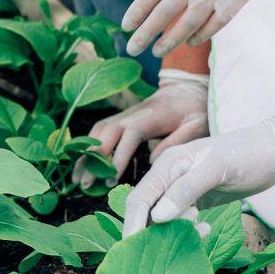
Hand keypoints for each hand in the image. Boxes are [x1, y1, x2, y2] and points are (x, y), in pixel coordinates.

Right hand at [88, 70, 208, 177]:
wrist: (187, 89)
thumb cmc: (194, 110)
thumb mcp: (197, 125)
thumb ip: (177, 141)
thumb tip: (153, 161)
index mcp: (151, 116)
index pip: (129, 135)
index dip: (118, 156)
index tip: (111, 179)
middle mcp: (133, 114)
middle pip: (106, 132)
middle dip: (93, 158)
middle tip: (85, 184)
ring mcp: (125, 115)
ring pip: (98, 131)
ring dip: (86, 153)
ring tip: (77, 178)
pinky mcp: (122, 119)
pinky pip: (100, 131)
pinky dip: (89, 146)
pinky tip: (83, 164)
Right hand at [120, 114, 274, 236]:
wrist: (274, 151)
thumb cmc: (247, 155)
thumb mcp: (216, 169)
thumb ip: (186, 190)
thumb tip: (157, 217)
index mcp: (168, 165)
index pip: (139, 199)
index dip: (133, 225)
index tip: (132, 252)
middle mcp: (170, 177)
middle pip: (147, 212)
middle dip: (154, 233)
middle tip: (170, 251)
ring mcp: (182, 189)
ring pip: (164, 219)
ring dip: (176, 232)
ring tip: (202, 229)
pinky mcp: (196, 199)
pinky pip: (181, 220)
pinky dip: (189, 230)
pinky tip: (206, 229)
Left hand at [122, 0, 274, 55]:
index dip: (138, 11)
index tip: (126, 26)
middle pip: (168, 13)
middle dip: (148, 34)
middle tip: (133, 49)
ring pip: (192, 23)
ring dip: (173, 40)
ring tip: (158, 51)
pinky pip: (218, 22)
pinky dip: (203, 34)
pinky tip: (191, 40)